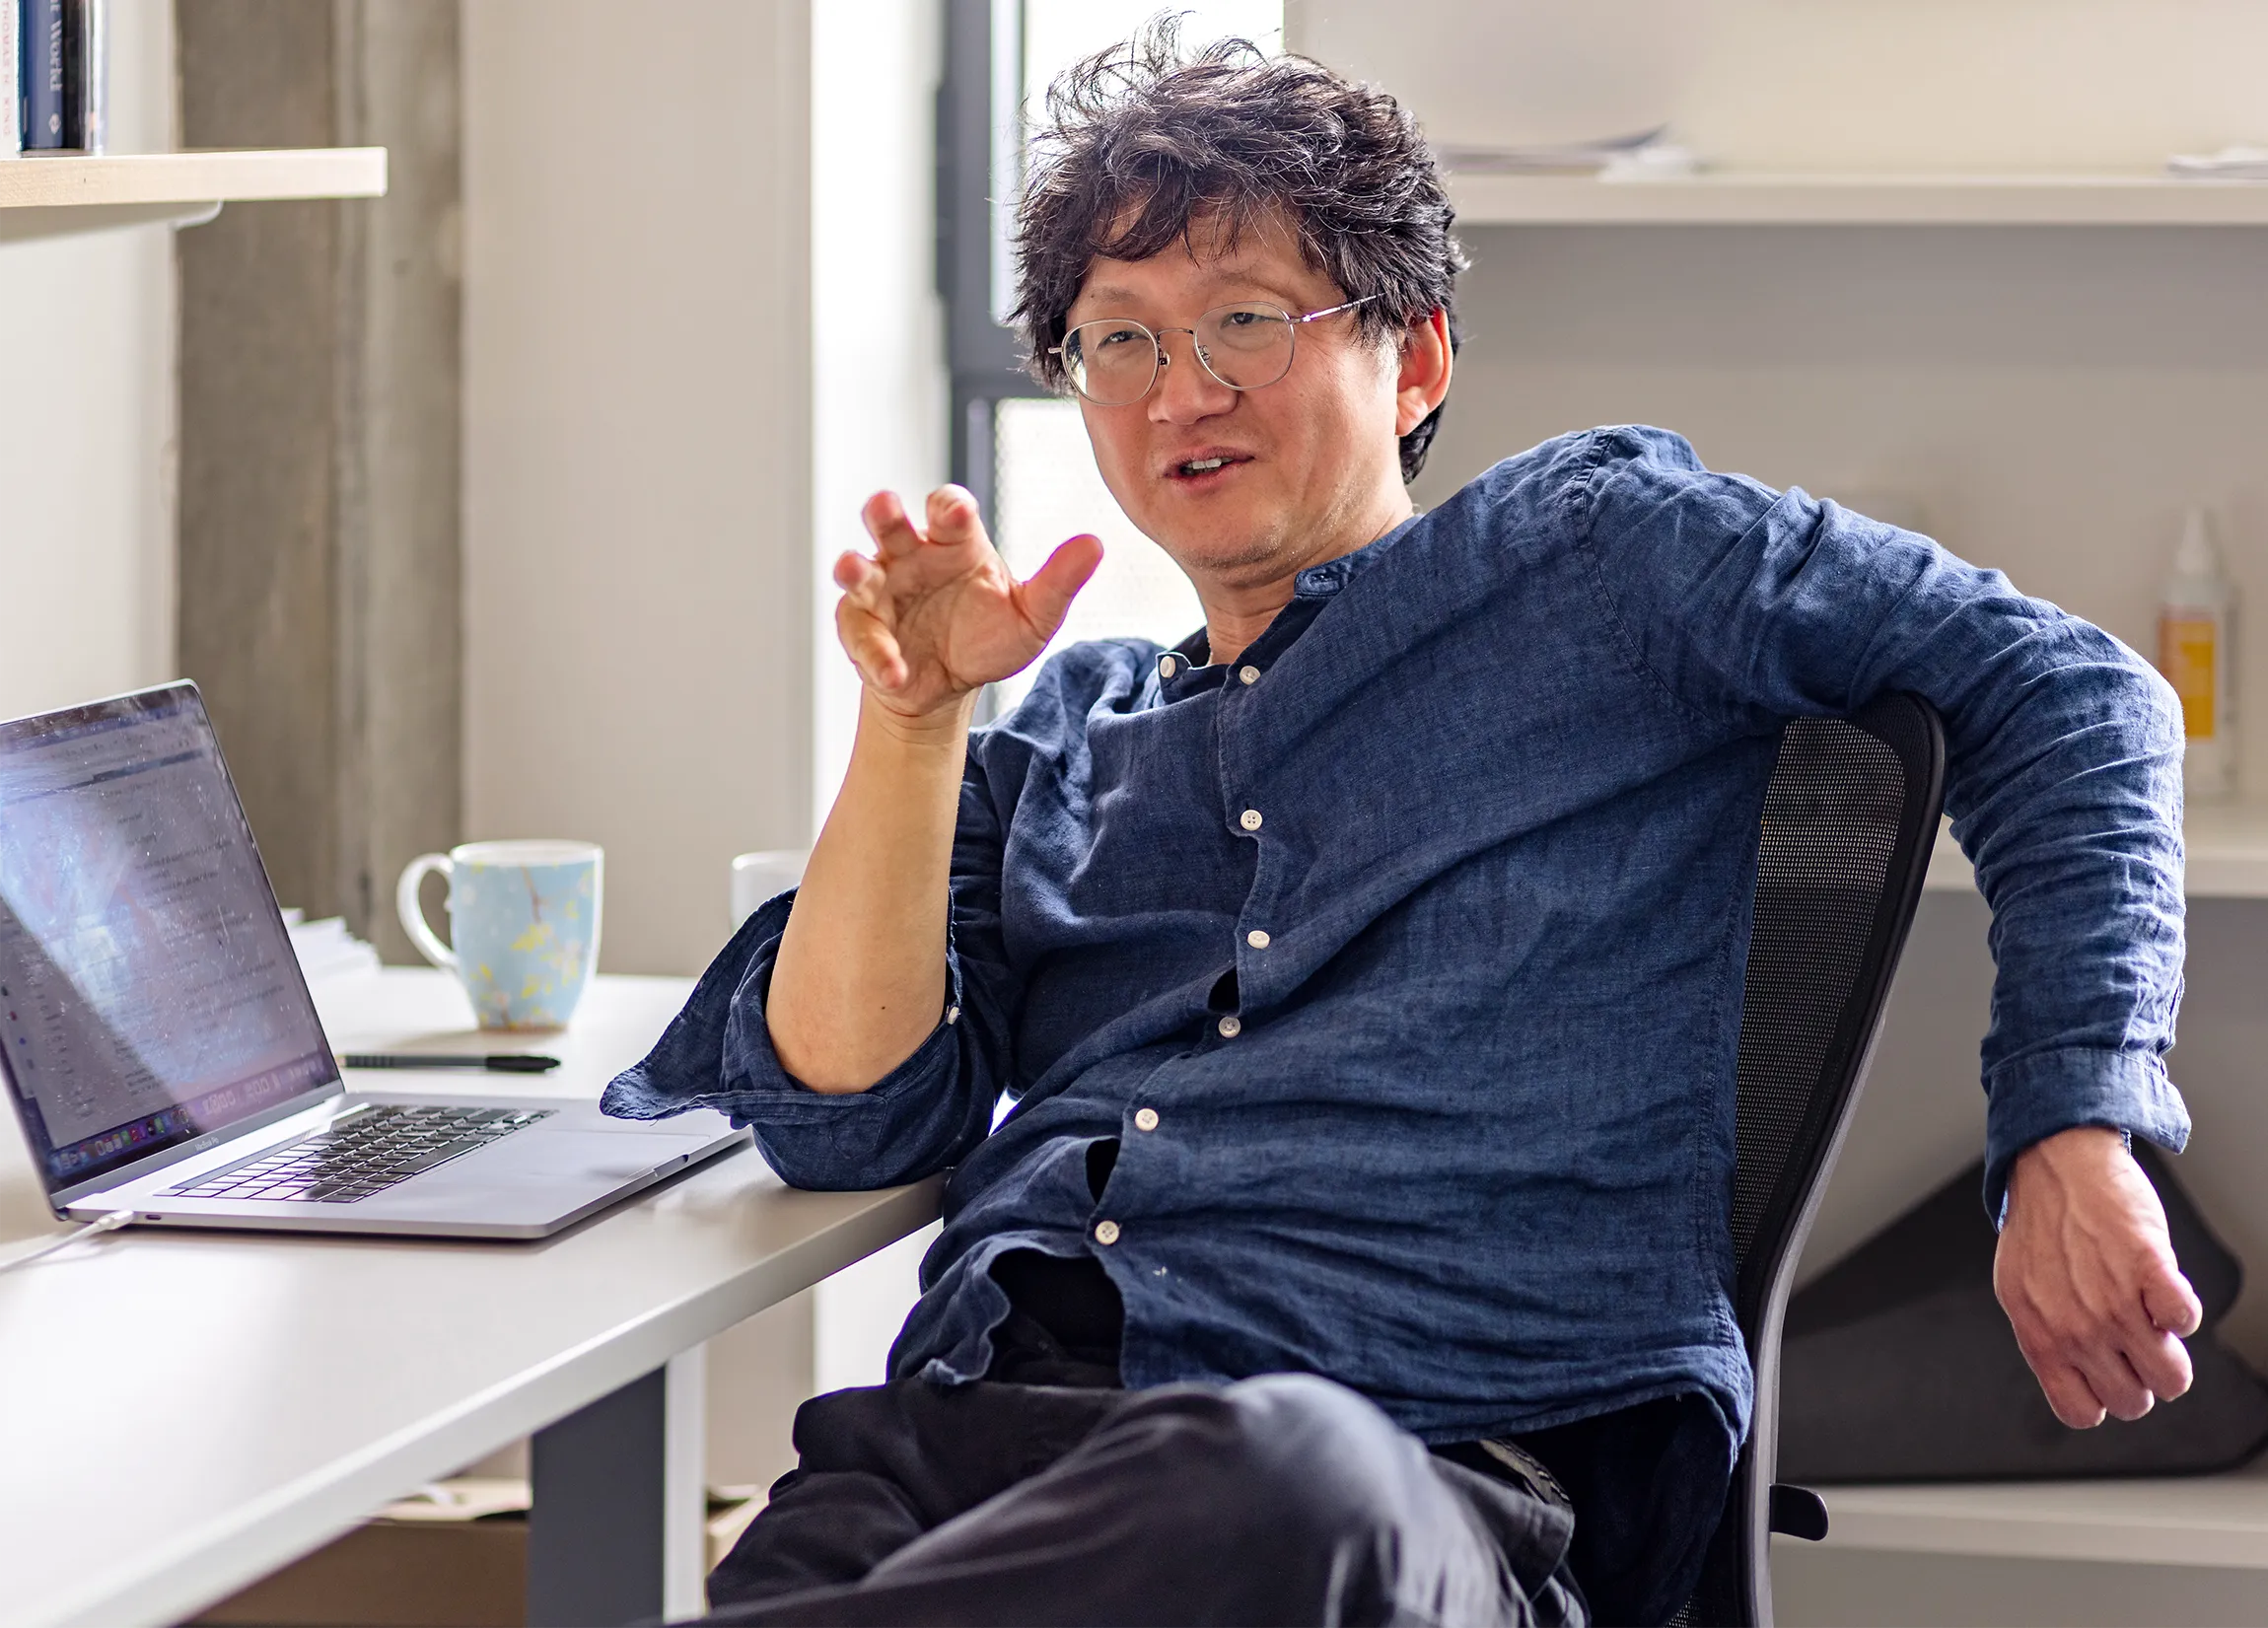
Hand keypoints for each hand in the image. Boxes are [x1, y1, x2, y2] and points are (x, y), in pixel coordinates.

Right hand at [835, 486, 1102, 722]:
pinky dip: (876, 654)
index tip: (957, 512)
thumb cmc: (987, 637)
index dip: (949, 507)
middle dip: (884, 512)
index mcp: (954, 543)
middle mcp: (910, 557)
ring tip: (852, 569)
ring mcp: (880, 591)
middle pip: (889, 523)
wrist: (950, 688)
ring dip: (851, 567)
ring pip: (857, 569)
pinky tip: (895, 672)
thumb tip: (1095, 544)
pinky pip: (861, 635)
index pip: (948, 510)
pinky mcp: (862, 630)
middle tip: (884, 507)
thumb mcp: (1031, 617)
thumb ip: (1058, 582)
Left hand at [1994, 1126, 2204, 1426]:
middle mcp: (2077, 1327)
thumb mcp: (2022, 1291)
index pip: (2082, 1413)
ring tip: (2151, 1318)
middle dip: (2141, 1379)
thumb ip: (2046, 1336)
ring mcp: (2114, 1302)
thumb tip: (2072, 1378)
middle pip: (2133, 1403)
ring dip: (2171, 1352)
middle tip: (2134, 1342)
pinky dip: (2184, 1308)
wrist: (2056, 1166)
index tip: (2108, 1374)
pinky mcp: (2150, 1270)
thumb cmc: (2041, 1226)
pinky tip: (2162, 1286)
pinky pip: (2187, 1320)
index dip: (2102, 1398)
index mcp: (2041, 1336)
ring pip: (2171, 1377)